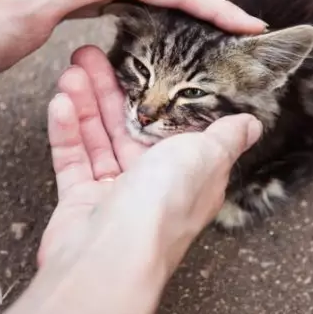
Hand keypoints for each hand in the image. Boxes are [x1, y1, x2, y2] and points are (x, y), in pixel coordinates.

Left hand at [0, 0, 266, 77]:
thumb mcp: (37, 0)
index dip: (211, 7)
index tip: (247, 27)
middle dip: (209, 9)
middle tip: (244, 34)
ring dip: (188, 13)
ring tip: (217, 34)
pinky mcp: (78, 1)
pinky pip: (132, 8)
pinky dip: (159, 19)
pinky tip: (164, 33)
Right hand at [37, 46, 261, 272]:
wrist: (111, 257)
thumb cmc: (163, 207)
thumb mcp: (206, 157)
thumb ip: (225, 136)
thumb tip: (252, 125)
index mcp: (189, 172)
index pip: (170, 123)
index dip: (154, 92)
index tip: (136, 64)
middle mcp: (154, 183)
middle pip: (128, 125)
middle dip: (109, 89)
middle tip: (90, 56)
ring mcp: (115, 193)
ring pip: (98, 138)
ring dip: (85, 102)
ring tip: (72, 69)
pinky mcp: (81, 203)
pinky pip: (72, 159)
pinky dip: (67, 131)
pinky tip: (60, 102)